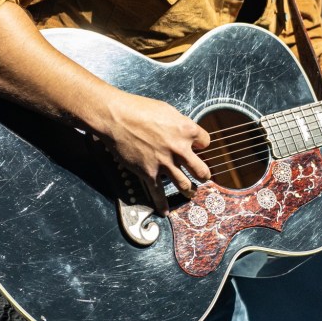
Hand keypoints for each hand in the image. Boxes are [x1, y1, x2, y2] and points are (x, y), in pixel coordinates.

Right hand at [100, 91, 211, 214]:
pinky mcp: (149, 173)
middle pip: (201, 170)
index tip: (198, 147)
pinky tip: (165, 211)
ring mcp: (164, 163)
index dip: (202, 144)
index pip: (205, 142)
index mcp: (186, 130)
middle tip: (203, 176)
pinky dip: (162, 205)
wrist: (116, 118)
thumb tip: (183, 130)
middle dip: (203, 175)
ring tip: (191, 193)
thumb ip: (178, 123)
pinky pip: (159, 194)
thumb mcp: (166, 110)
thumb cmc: (138, 109)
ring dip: (190, 191)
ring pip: (185, 185)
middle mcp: (179, 149)